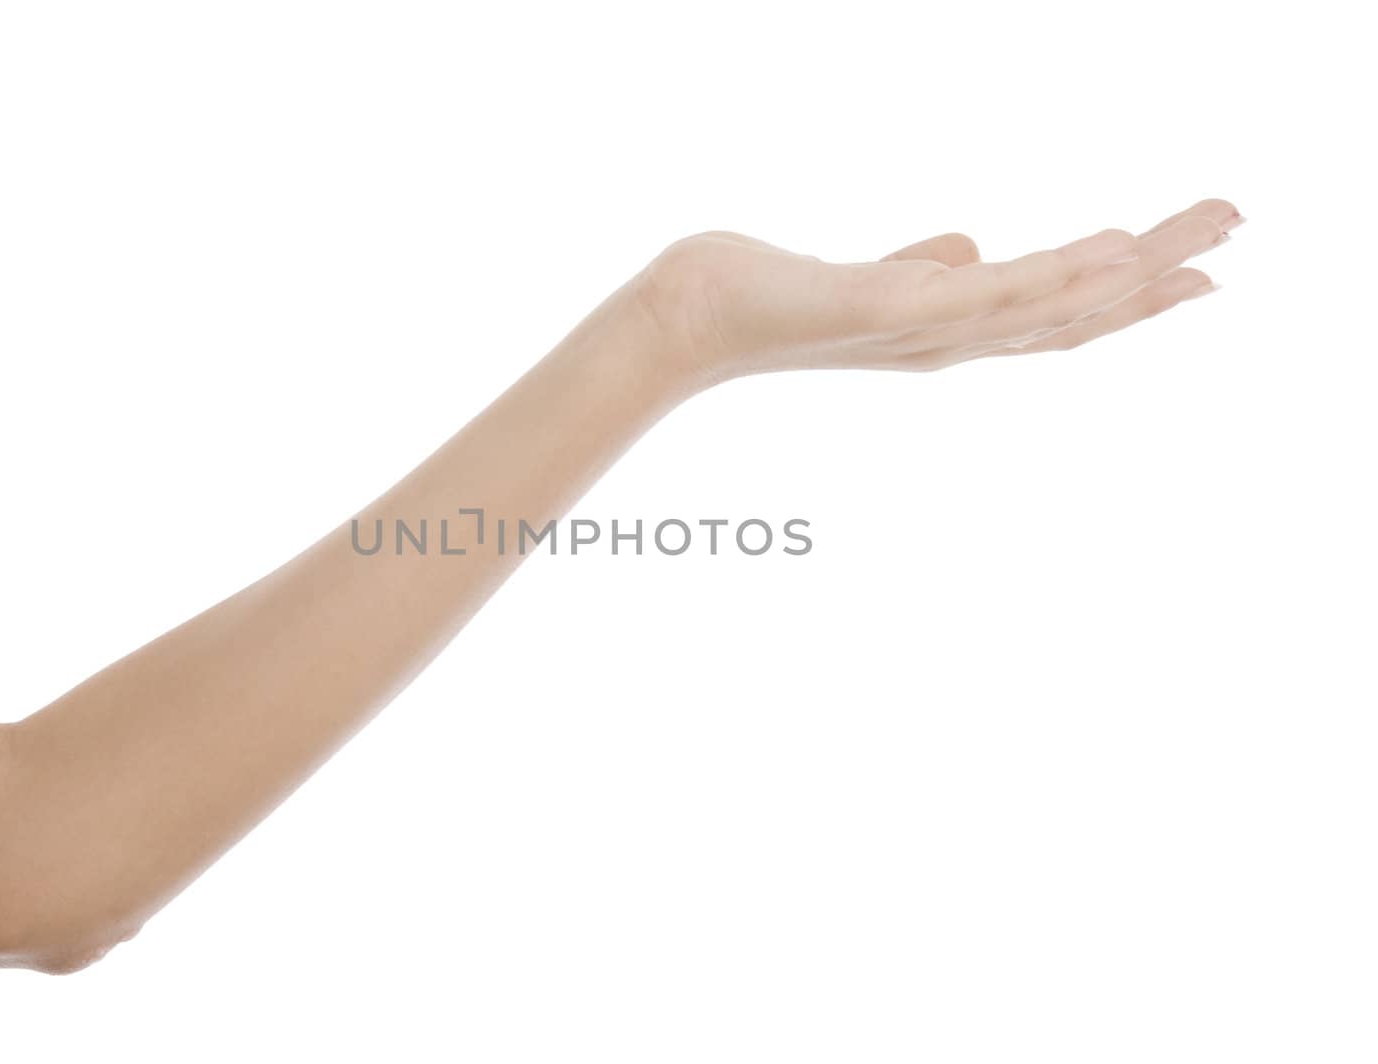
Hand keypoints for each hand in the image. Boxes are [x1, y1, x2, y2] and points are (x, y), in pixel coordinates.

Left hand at [635, 199, 1239, 386]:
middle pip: (1072, 314)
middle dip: (1155, 276)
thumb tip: (971, 247)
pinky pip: (988, 298)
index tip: (1194, 266)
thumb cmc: (767, 296)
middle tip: (1232, 230)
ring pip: (1048, 305)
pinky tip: (1109, 252)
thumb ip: (923, 266)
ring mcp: (923, 333)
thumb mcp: (865, 275)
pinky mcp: (889, 312)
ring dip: (1129, 270)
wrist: (691, 316)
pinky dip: (1055, 279)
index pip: (1055, 314)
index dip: (1127, 295)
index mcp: (946, 331)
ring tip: (1200, 234)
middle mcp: (946, 343)